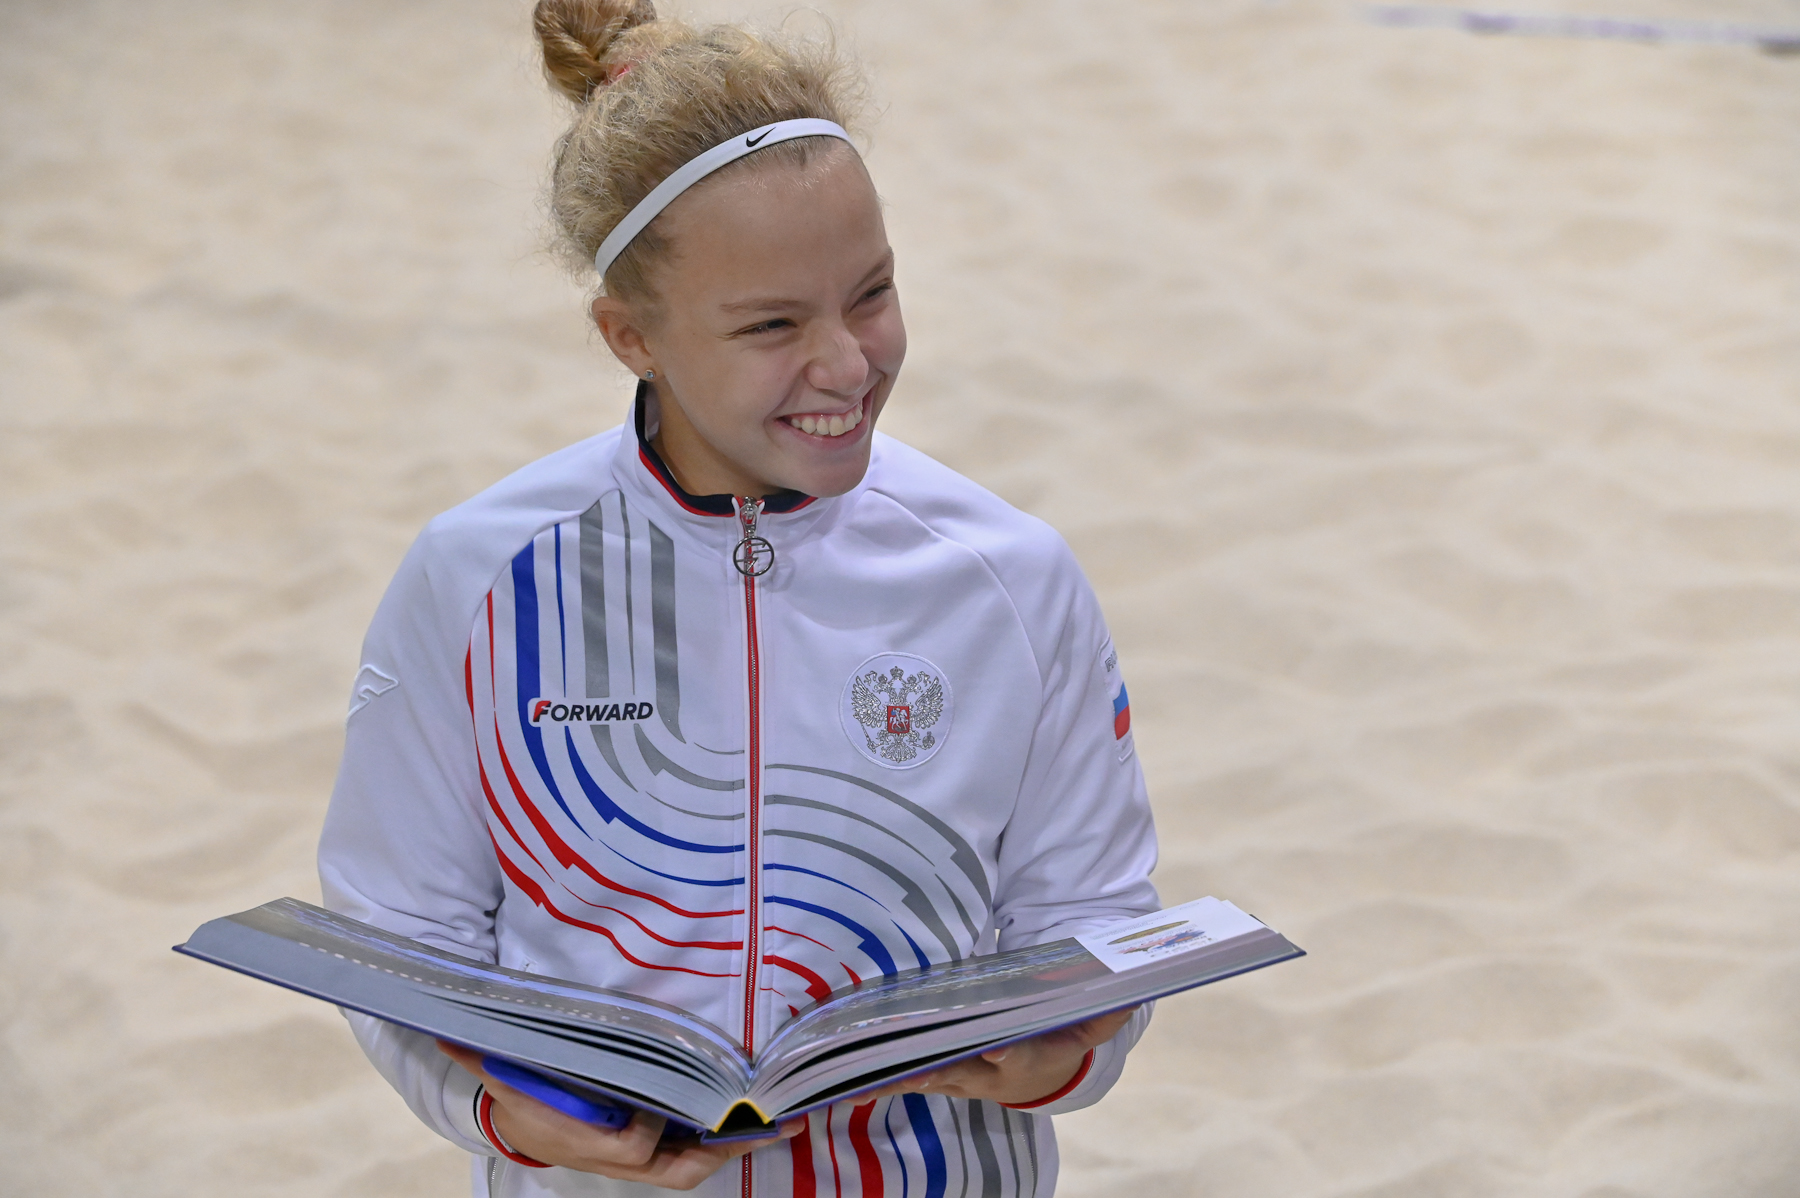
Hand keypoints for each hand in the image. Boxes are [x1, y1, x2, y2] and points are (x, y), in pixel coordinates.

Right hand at [437, 1041, 798, 1187]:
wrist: (521, 1126)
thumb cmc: (522, 1097)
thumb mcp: (504, 1073)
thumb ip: (484, 1050)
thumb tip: (450, 1028)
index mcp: (587, 1140)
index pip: (632, 1146)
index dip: (651, 1132)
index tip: (668, 1108)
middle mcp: (620, 1157)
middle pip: (679, 1167)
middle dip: (722, 1148)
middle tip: (766, 1122)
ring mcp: (639, 1160)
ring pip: (693, 1165)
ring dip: (734, 1146)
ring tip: (777, 1122)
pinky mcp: (652, 1153)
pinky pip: (693, 1154)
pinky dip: (723, 1142)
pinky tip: (752, 1121)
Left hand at [851, 1007, 1136, 1108]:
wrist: (1040, 1073)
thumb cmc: (1061, 1036)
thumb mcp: (1090, 1024)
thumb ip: (1107, 1010)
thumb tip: (1129, 988)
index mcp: (1026, 1057)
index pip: (1016, 1055)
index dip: (1006, 1053)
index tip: (995, 1046)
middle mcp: (987, 1074)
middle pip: (958, 1072)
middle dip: (933, 1070)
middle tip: (909, 1069)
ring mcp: (957, 1077)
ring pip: (923, 1077)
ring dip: (894, 1077)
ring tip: (862, 1078)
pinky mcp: (934, 1072)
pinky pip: (903, 1075)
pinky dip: (877, 1077)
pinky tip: (846, 1079)